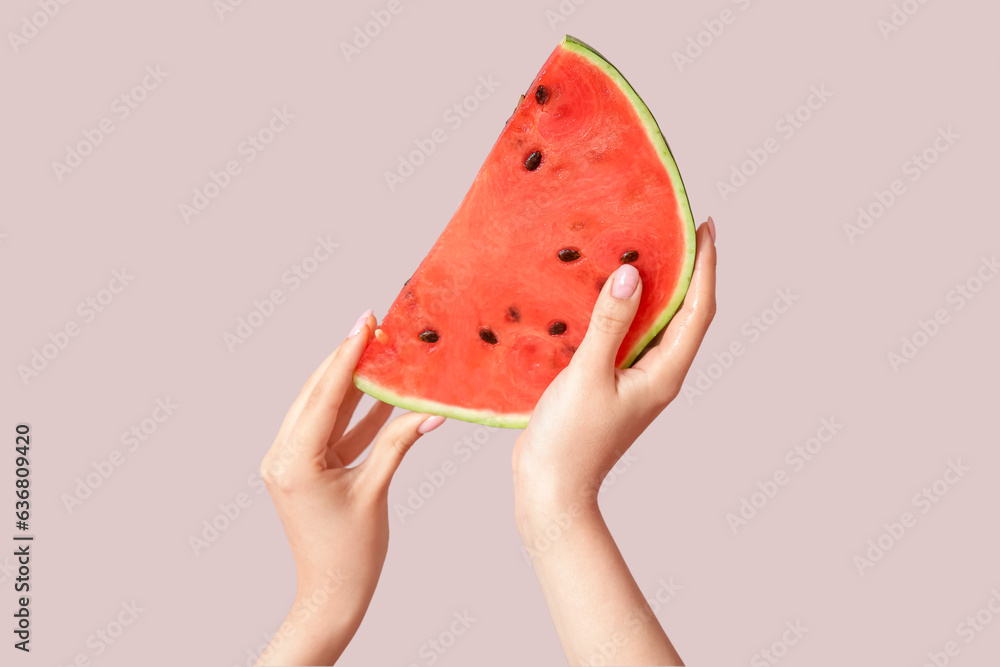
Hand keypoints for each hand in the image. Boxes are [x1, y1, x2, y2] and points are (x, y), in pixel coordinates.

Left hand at [255, 310, 444, 665]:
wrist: (331, 595)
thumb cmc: (351, 553)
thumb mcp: (375, 490)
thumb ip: (398, 443)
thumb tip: (429, 409)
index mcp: (293, 460)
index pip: (324, 396)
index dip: (347, 356)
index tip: (366, 323)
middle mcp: (283, 456)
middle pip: (318, 395)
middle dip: (346, 360)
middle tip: (372, 325)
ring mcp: (291, 462)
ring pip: (324, 410)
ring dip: (352, 383)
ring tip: (379, 350)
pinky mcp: (305, 469)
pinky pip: (331, 432)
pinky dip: (355, 414)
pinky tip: (380, 391)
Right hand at [513, 219, 716, 511]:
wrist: (552, 488)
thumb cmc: (571, 440)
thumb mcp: (588, 375)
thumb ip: (610, 324)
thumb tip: (631, 273)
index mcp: (663, 374)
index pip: (697, 310)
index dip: (706, 266)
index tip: (706, 226)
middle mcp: (658, 375)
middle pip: (685, 314)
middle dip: (687, 270)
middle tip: (677, 227)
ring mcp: (636, 381)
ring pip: (657, 324)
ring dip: (657, 287)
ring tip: (646, 248)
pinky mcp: (613, 384)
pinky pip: (629, 337)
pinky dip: (627, 309)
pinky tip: (607, 292)